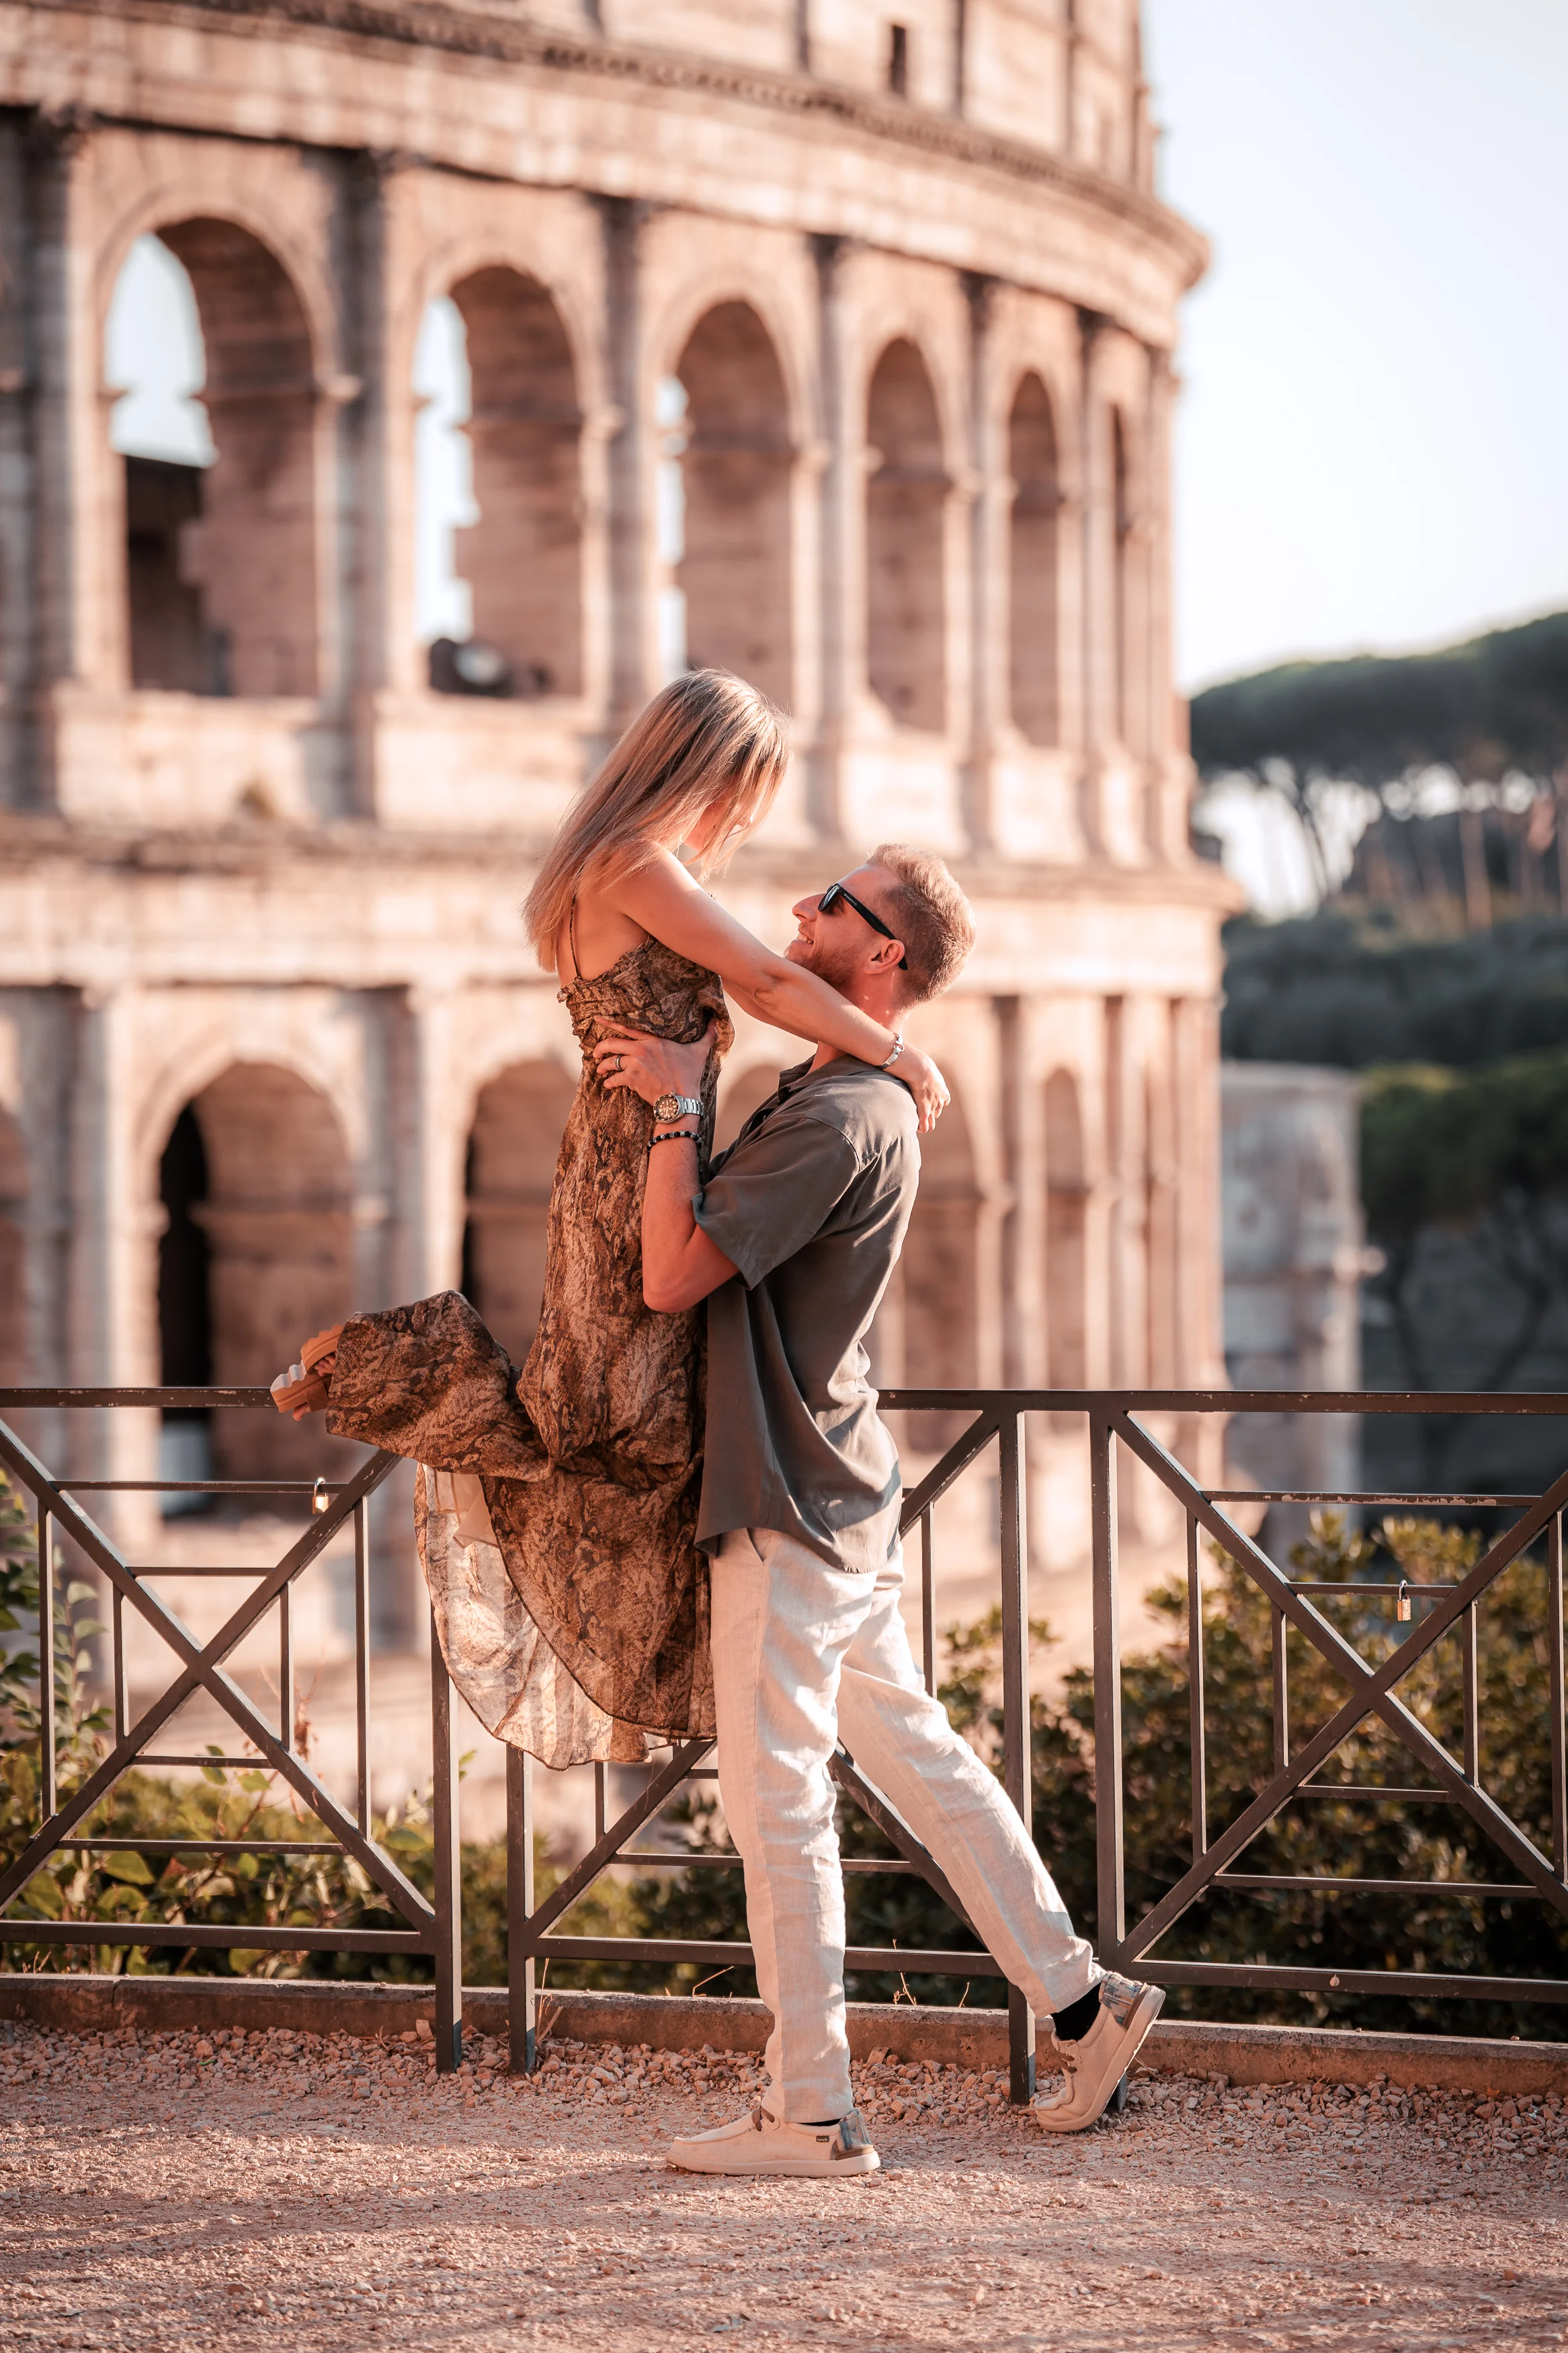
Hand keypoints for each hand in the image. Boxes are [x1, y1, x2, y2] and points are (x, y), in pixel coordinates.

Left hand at [595, 1021, 714, 1111]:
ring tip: (600, 1071)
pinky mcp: (632, 1079)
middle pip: (612, 1043)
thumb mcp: (699, 1052)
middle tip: (595, 1052)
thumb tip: (717, 1023)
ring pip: (610, 1062)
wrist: (681, 1098)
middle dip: (600, 1048)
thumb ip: (706, 1037)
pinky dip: (609, 1082)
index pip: (627, 1028)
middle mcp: (641, 1049)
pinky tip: (608, 1085)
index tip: (596, 1020)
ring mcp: (635, 1064)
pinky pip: (614, 1078)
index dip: (609, 1023)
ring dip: (602, 1067)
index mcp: (653, 1040)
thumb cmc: (689, 1076)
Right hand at [894, 1042, 948, 1133]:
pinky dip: (921, 1128)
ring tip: (915, 1123)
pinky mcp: (925, 1110)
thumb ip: (918, 1066)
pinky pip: (925, 1125)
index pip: (943, 1102)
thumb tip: (906, 1057)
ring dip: (924, 1123)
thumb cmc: (917, 1062)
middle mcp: (940, 1099)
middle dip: (929, 1114)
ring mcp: (933, 1105)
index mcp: (942, 1089)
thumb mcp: (922, 1064)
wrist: (919, 1066)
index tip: (925, 1103)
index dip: (935, 1104)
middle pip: (937, 1112)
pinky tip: (914, 1128)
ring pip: (932, 1121)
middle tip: (917, 1114)